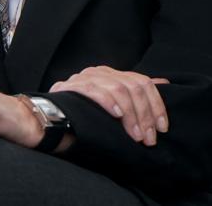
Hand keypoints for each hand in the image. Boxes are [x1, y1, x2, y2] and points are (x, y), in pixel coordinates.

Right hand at [49, 66, 168, 145]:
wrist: (47, 121)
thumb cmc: (83, 119)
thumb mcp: (114, 108)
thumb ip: (135, 96)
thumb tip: (164, 83)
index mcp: (111, 75)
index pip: (143, 82)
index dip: (157, 105)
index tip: (162, 128)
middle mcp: (100, 72)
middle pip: (134, 86)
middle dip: (146, 114)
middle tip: (149, 138)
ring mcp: (85, 77)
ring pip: (119, 88)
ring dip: (132, 115)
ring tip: (136, 135)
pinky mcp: (71, 86)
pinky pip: (94, 90)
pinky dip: (109, 103)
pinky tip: (117, 116)